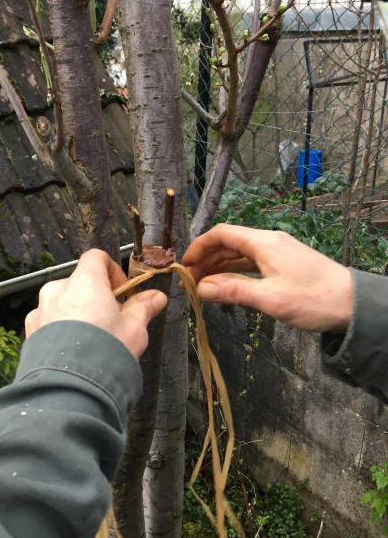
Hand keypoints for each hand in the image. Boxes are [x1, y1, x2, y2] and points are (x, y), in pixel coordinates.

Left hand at [25, 249, 167, 358]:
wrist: (70, 388)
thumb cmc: (105, 352)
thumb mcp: (134, 329)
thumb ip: (143, 308)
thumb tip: (156, 297)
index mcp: (85, 282)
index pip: (96, 257)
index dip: (112, 271)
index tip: (122, 292)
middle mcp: (58, 290)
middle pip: (79, 282)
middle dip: (95, 297)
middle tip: (110, 321)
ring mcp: (40, 310)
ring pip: (62, 302)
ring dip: (76, 313)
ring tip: (90, 340)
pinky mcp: (30, 331)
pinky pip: (48, 321)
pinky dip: (60, 329)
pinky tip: (73, 351)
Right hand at [182, 224, 352, 332]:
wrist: (352, 304)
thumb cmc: (314, 299)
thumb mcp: (271, 299)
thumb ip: (234, 291)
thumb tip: (201, 288)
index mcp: (264, 242)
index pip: (222, 233)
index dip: (200, 247)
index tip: (186, 265)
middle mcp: (269, 241)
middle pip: (229, 242)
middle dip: (207, 259)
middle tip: (191, 281)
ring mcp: (277, 251)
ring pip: (240, 253)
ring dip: (220, 267)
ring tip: (204, 286)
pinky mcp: (284, 263)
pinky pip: (252, 262)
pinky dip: (235, 271)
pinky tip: (227, 285)